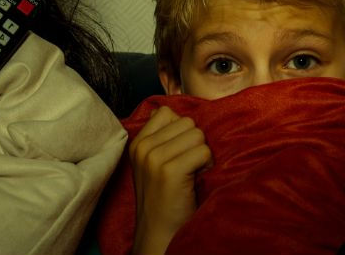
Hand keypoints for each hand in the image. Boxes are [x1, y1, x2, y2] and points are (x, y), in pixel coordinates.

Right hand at [129, 106, 212, 254]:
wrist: (159, 233)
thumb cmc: (164, 198)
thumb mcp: (151, 164)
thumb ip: (158, 137)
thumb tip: (168, 111)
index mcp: (137, 142)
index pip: (166, 112)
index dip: (181, 130)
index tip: (180, 151)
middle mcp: (143, 147)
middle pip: (186, 122)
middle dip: (194, 142)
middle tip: (189, 165)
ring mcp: (154, 158)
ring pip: (197, 135)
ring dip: (202, 153)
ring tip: (193, 172)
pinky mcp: (170, 171)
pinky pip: (203, 152)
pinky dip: (207, 165)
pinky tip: (197, 179)